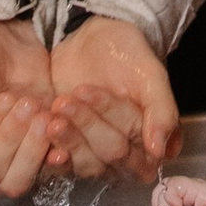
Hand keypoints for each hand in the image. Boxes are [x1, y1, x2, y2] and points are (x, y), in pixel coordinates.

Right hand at [0, 18, 60, 196]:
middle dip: (6, 137)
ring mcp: (10, 164)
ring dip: (30, 147)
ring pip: (18, 180)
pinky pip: (50, 171)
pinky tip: (56, 123)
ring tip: (36, 108)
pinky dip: (55, 151)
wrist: (6, 44)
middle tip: (18, 100)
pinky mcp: (41, 156)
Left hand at [49, 15, 178, 179]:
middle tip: (69, 96)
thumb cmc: (126, 53)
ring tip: (56, 106)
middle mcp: (128, 155)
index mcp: (152, 141)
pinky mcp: (71, 152)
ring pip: (86, 163)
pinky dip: (51, 149)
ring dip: (68, 137)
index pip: (136, 146)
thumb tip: (159, 151)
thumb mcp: (150, 74)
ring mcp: (98, 156)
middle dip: (87, 124)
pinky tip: (44, 128)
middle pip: (110, 156)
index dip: (112, 121)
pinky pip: (62, 165)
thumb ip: (161, 110)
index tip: (89, 92)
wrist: (91, 40)